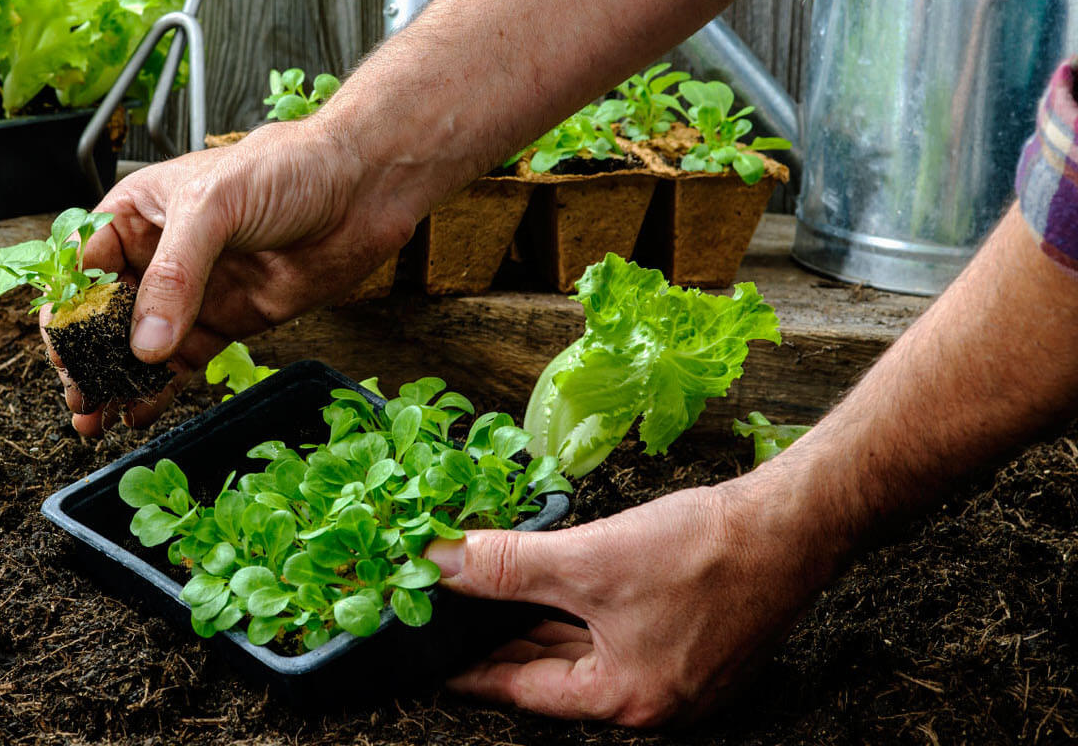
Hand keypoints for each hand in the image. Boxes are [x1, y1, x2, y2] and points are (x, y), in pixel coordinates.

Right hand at [45, 121, 423, 435]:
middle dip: (86, 356)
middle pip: (104, 315)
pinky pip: (182, 363)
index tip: (62, 351)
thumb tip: (144, 342)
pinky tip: (138, 413)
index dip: (67, 310)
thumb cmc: (288, 168)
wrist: (363, 188)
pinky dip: (158, 390)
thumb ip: (176, 274)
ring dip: (115, 381)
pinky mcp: (227, 321)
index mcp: (138, 213)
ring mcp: (193, 292)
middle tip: (78, 394)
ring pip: (139, 346)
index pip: (83, 266)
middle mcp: (159, 255)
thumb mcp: (215, 206)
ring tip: (94, 417)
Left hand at [425, 472, 849, 725]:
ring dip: (537, 625)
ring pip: (584, 652)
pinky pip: (614, 635)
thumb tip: (438, 564)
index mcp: (625, 699)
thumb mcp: (588, 560)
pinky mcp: (693, 642)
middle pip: (553, 675)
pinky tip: (549, 586)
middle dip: (500, 644)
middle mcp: (652, 700)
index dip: (471, 671)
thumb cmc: (704, 552)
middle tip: (447, 623)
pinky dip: (577, 614)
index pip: (523, 690)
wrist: (794, 523)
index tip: (429, 659)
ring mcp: (677, 675)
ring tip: (484, 603)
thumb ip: (506, 567)